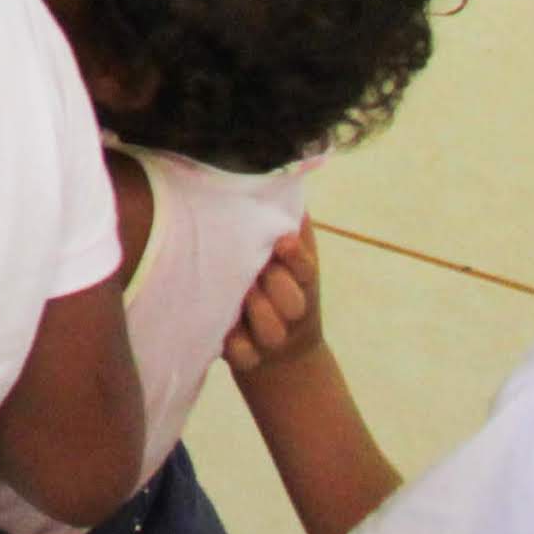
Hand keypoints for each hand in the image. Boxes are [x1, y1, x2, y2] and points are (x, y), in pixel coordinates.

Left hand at [225, 226, 323, 376]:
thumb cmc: (278, 289)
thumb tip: (287, 174)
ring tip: (242, 302)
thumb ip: (290, 224)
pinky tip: (227, 337)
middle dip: (275, 288)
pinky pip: (246, 358)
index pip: (306, 269)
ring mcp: (272, 337)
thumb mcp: (290, 259)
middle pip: (293, 302)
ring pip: (271, 331)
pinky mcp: (250, 359)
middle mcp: (289, 310)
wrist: (280, 355)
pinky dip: (238, 349)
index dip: (296, 258)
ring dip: (257, 315)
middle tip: (257, 276)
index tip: (284, 241)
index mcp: (300, 283)